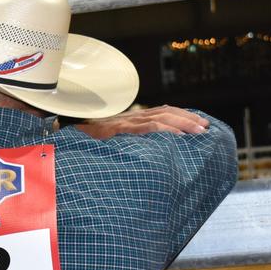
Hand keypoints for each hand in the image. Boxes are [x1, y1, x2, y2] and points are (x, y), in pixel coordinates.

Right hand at [75, 106, 208, 139]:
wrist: (65, 140)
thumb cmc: (87, 145)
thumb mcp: (111, 143)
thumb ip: (128, 144)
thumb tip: (148, 157)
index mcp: (131, 119)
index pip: (162, 112)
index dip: (182, 115)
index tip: (200, 123)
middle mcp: (130, 117)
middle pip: (165, 112)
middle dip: (188, 118)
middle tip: (205, 128)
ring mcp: (125, 123)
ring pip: (160, 117)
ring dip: (182, 123)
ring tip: (199, 132)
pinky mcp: (119, 130)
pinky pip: (147, 128)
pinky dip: (165, 130)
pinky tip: (179, 137)